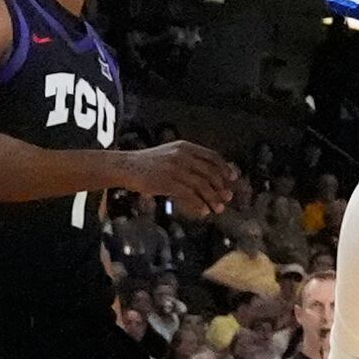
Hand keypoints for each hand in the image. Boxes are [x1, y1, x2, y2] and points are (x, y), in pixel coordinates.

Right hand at [120, 142, 240, 213]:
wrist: (126, 166)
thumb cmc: (148, 163)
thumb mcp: (170, 153)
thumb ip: (189, 160)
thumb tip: (209, 175)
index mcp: (185, 147)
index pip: (212, 156)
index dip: (224, 168)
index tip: (232, 178)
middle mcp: (182, 156)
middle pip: (210, 172)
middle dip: (221, 187)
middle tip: (227, 197)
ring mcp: (175, 169)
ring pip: (202, 185)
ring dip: (212, 198)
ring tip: (218, 208)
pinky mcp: (167, 182)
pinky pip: (189, 195)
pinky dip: (198, 204)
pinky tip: (203, 211)